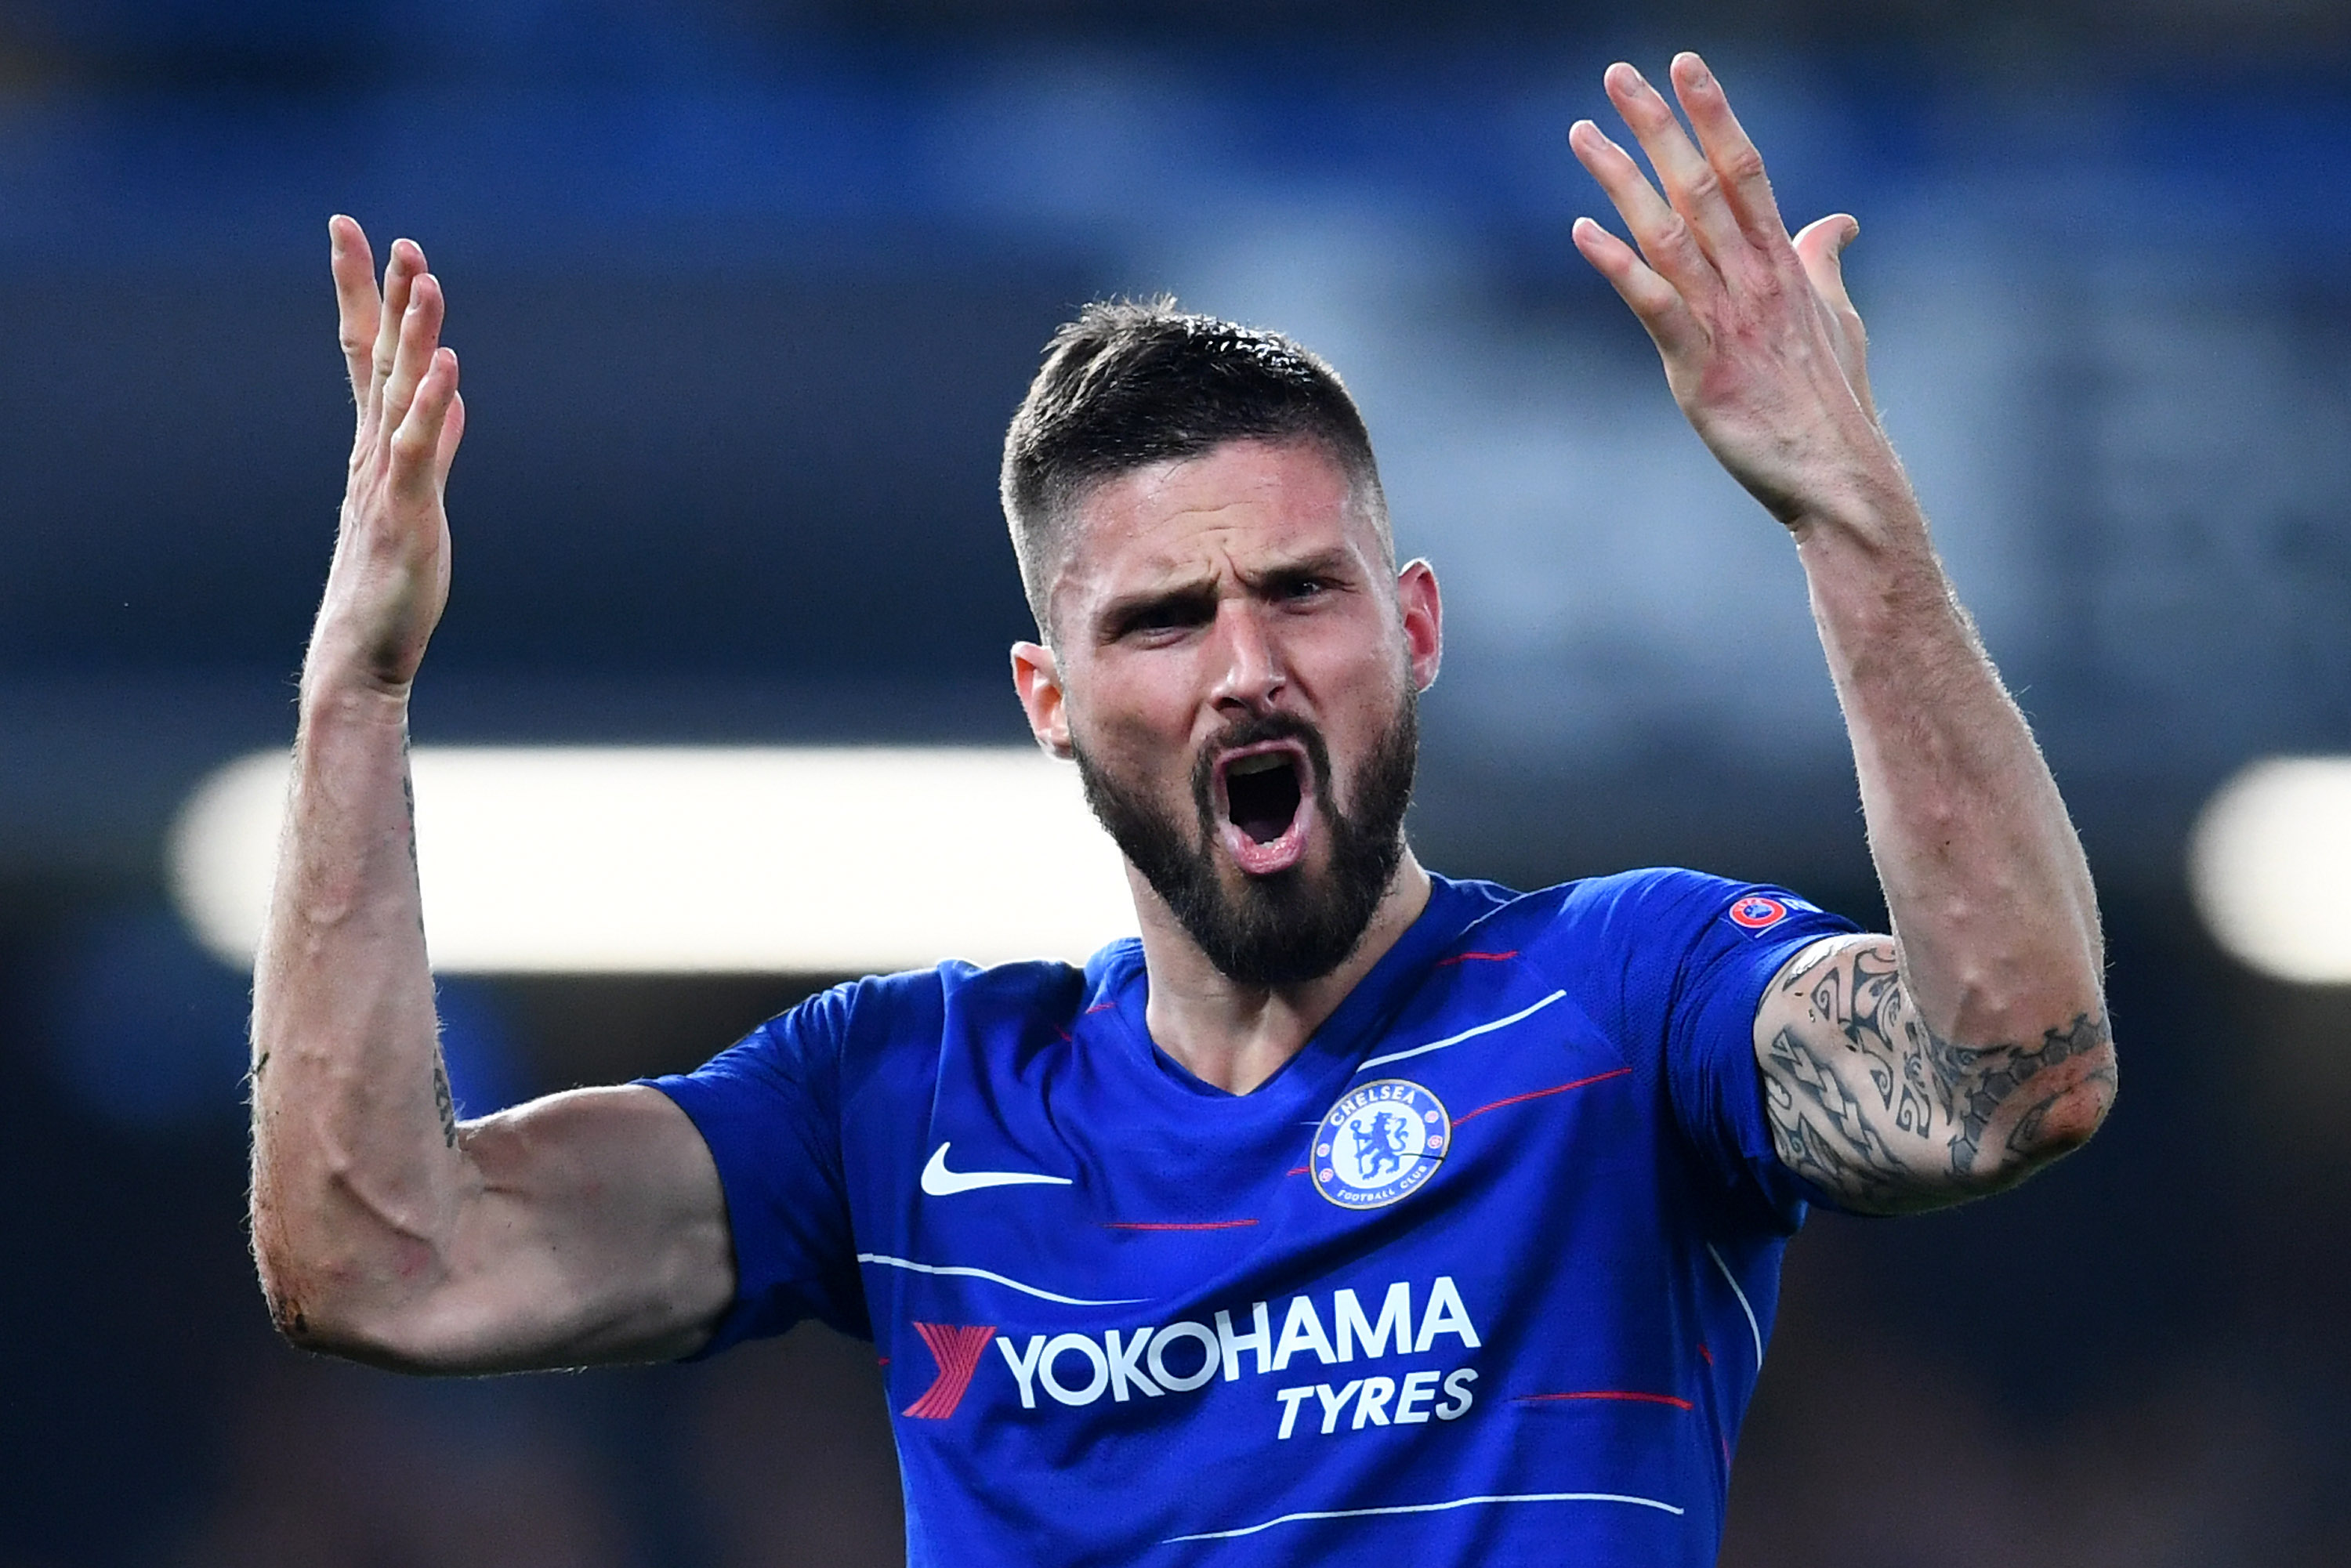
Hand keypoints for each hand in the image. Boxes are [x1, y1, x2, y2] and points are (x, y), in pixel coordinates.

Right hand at [313, 217, 464, 693]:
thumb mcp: (419, 498)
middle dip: (383, 293)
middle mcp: (374, 450)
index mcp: (377, 444)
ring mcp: (386, 479)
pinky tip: (447, 370)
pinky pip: (418, 451)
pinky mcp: (405, 512)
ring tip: (424, 279)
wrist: (363, 652)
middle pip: (375, 357)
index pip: (364, 352)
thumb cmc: (389, 580)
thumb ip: (435, 443)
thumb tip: (451, 395)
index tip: (361, 236)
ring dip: (413, 335)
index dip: (364, 293)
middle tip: (389, 235)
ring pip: (397, 393)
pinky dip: (430, 408)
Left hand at [1569, 54, 1884, 527]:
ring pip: (1670, 232)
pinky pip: (1655, 306)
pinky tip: (1582, 230)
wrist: (1841, 477)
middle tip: (1617, 73)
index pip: (1746, 168)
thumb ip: (1824, 264)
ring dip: (1622, 179)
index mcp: (1784, 263)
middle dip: (1657, 126)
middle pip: (1701, 184)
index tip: (1683, 65)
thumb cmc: (1833, 403)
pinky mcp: (1701, 368)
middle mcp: (1755, 279)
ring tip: (1583, 133)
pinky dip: (1618, 265)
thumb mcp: (1837, 319)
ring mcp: (1728, 321)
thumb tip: (1840, 222)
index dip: (1713, 114)